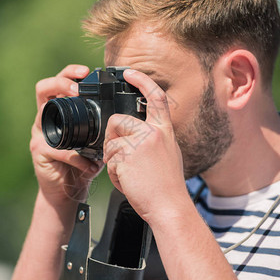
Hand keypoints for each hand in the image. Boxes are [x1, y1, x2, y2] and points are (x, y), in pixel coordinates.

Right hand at [31, 65, 102, 205]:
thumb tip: (126, 114)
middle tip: (78, 88)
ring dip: (66, 115)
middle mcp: (46, 120)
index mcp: (59, 112)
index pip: (59, 83)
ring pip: (44, 115)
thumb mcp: (95, 142)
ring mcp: (40, 135)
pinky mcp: (39, 153)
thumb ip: (103, 127)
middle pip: (43, 89)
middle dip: (60, 83)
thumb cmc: (82, 164)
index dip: (69, 73)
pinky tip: (89, 165)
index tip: (86, 72)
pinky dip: (76, 157)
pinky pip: (58, 150)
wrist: (67, 192)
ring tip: (83, 122)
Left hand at [103, 69, 186, 222]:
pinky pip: (109, 160)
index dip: (141, 80)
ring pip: (110, 142)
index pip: (155, 96)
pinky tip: (128, 181)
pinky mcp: (127, 157)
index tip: (129, 72)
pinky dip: (114, 173)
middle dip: (112, 138)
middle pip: (118, 121)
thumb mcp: (168, 154)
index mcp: (164, 131)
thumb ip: (152, 139)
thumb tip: (130, 133)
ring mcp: (140, 144)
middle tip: (120, 156)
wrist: (170, 207)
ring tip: (129, 173)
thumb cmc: (167, 186)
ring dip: (113, 159)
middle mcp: (153, 133)